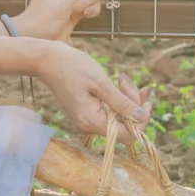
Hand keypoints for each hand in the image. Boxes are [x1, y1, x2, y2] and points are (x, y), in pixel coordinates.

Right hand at [33, 42, 151, 139]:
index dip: (141, 121)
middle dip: (134, 104)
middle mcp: (89, 126)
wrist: (47, 60)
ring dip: (127, 99)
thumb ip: (121, 103)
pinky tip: (120, 82)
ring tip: (123, 78)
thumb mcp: (100, 82)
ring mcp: (87, 120)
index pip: (128, 135)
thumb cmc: (72, 67)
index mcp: (92, 122)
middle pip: (124, 125)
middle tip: (128, 81)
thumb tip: (142, 118)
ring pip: (118, 117)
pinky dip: (118, 98)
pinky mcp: (87, 113)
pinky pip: (110, 111)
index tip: (146, 100)